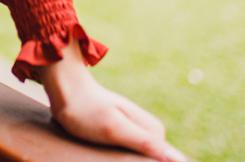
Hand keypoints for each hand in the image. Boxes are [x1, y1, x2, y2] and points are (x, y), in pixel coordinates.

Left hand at [40, 38, 185, 161]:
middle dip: (130, 160)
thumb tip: (179, 160)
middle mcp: (147, 130)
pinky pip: (123, 153)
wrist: (65, 90)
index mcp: (154, 130)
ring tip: (101, 148)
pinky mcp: (120, 133)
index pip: (161, 161)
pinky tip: (101, 151)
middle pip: (147, 159)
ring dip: (119, 159)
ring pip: (134, 157)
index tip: (119, 156)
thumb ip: (145, 143)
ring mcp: (133, 130)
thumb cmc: (88, 110)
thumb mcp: (116, 129)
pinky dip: (112, 157)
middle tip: (106, 151)